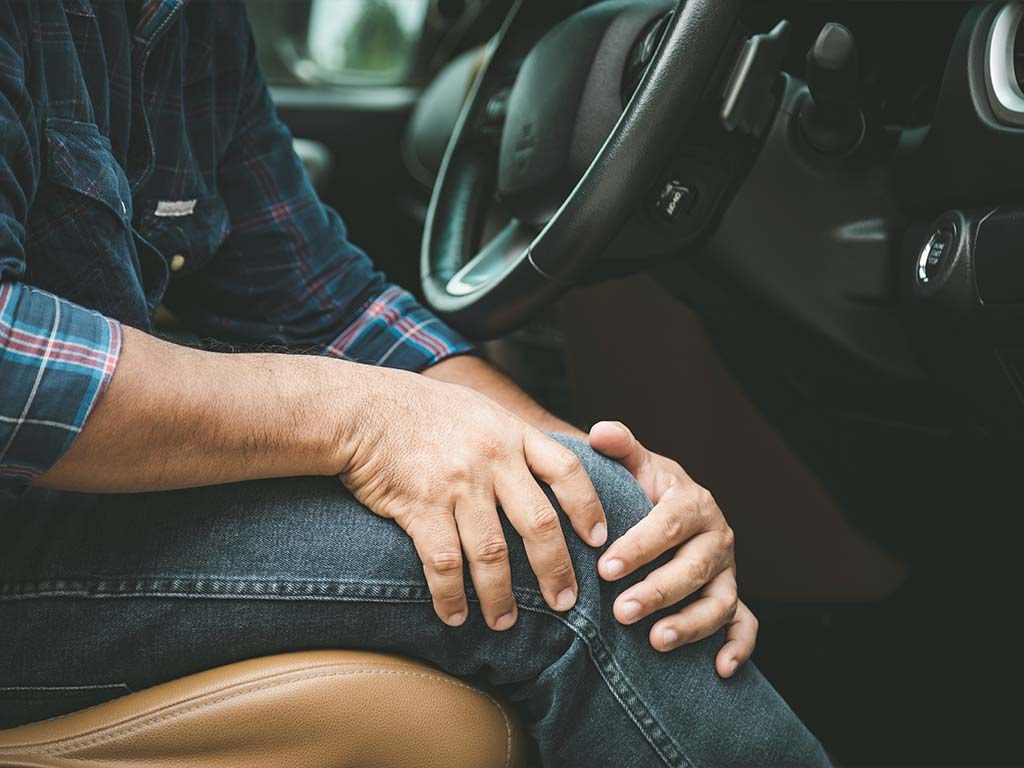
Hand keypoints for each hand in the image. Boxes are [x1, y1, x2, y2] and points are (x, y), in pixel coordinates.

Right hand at [338, 368, 607, 629]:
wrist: (361, 408)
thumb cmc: (420, 409)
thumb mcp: (478, 410)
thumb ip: (510, 438)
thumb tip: (544, 468)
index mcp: (511, 433)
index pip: (567, 471)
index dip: (588, 508)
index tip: (599, 541)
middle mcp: (492, 458)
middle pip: (539, 523)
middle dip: (555, 570)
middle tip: (565, 602)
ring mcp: (457, 484)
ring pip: (492, 553)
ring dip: (501, 596)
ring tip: (505, 622)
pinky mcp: (420, 506)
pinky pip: (444, 563)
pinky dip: (451, 596)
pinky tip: (455, 615)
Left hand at [589, 421, 756, 677]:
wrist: (668, 509)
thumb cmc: (645, 490)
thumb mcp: (636, 466)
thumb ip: (621, 448)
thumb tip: (600, 432)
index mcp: (693, 502)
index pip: (669, 524)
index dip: (640, 547)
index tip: (606, 567)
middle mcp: (716, 537)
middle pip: (693, 568)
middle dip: (658, 591)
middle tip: (621, 611)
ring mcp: (726, 571)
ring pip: (719, 601)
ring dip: (691, 624)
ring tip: (656, 640)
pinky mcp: (731, 598)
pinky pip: (744, 625)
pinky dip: (738, 647)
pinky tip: (719, 669)